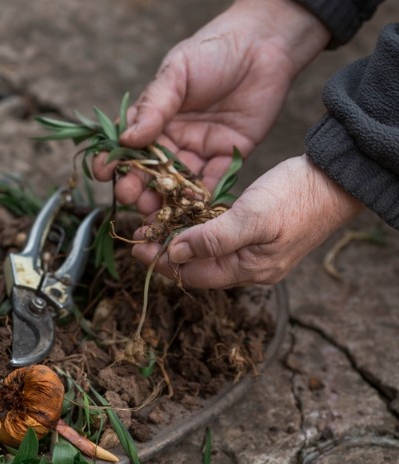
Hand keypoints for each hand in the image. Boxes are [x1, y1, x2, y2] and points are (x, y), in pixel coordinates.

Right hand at [93, 0, 329, 212]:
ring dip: (164, 198)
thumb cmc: (213, 51)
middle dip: (137, 186)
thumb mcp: (176, 73)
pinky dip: (201, 197)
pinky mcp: (226, 156)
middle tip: (130, 197)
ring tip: (154, 211)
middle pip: (149, 170)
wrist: (263, 44)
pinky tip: (191, 209)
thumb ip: (154, 107)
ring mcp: (198, 149)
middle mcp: (172, 138)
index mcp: (153, 118)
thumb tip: (126, 139)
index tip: (104, 172)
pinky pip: (212, 182)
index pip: (127, 145)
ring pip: (176, 182)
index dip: (114, 160)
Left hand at [132, 156, 364, 287]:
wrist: (337, 177)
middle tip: (142, 235)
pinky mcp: (257, 231)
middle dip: (167, 254)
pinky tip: (185, 215)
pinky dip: (198, 229)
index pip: (194, 276)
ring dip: (180, 240)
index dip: (163, 263)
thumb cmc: (298, 197)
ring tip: (156, 224)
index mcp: (249, 270)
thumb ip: (214, 239)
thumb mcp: (253, 218)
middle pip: (197, 268)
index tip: (137, 248)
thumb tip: (176, 253)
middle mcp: (250, 266)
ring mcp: (254, 249)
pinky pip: (219, 237)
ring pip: (206, 252)